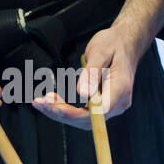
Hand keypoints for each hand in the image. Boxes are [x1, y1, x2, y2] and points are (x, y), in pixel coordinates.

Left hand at [31, 0, 163, 129]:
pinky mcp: (104, 104)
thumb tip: (81, 94)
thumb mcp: (100, 52)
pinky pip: (84, 113)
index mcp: (120, 90)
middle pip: (88, 120)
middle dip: (61, 114)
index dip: (74, 114)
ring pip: (84, 119)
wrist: (124, 42)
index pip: (97, 112)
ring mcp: (112, 106)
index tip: (54, 107)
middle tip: (40, 103)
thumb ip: (91, 74)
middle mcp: (118, 103)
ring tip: (42, 102)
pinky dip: (67, 109)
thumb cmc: (113, 44)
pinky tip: (53, 100)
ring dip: (61, 113)